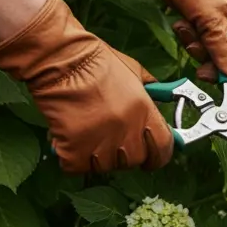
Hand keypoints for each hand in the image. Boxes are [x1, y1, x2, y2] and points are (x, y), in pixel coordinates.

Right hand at [0, 0, 173, 174]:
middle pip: (135, 161)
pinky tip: (70, 142)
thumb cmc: (97, 61)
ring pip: (106, 166)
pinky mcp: (72, 147)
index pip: (163, 149)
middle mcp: (126, 130)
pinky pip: (77, 167)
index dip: (158, 155)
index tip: (152, 157)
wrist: (62, 59)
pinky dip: (73, 159)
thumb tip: (164, 102)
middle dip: (126, 155)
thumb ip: (152, 92)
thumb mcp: (136, 72)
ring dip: (98, 157)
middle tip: (113, 142)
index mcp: (145, 112)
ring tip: (90, 138)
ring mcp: (100, 140)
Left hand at [110, 0, 226, 82]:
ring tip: (185, 28)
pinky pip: (198, 39)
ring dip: (196, 44)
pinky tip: (181, 22)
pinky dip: (188, 36)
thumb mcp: (211, 18)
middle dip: (210, 55)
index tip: (216, 77)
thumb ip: (223, 47)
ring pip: (211, 49)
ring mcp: (217, 21)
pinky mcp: (201, 20)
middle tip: (193, 50)